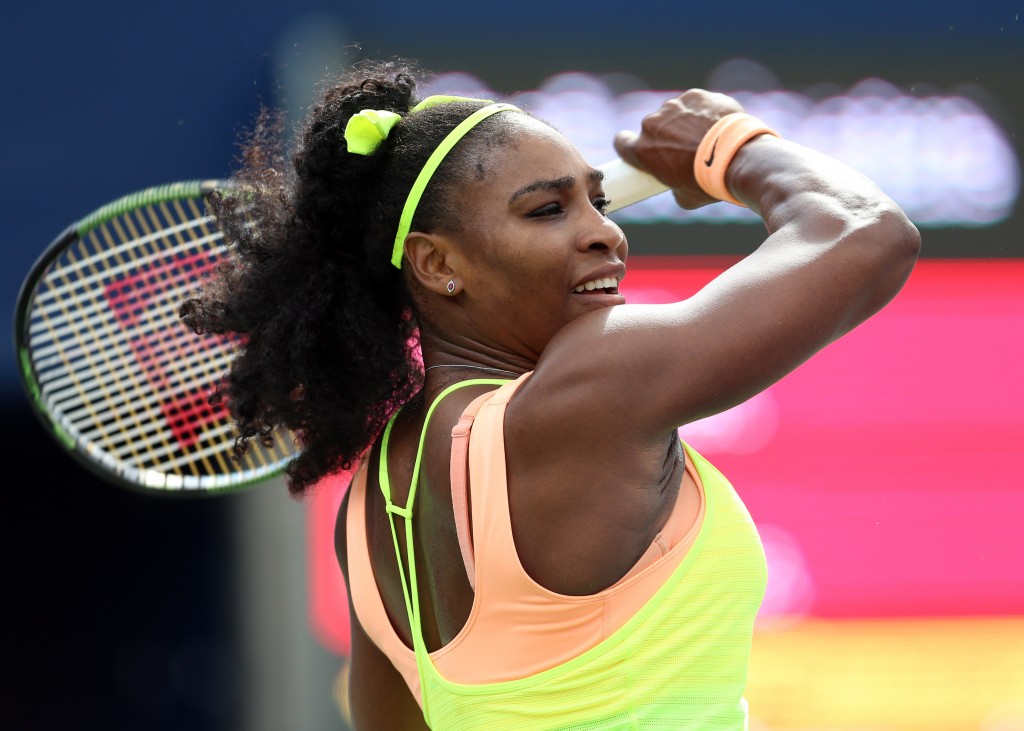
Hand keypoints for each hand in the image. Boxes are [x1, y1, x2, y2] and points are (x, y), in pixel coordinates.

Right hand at [613, 89, 744, 208]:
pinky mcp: (695, 96)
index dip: (630, 147)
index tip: (642, 152)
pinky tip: (716, 125)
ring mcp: (674, 106)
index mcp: (642, 150)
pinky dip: (702, 111)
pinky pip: (694, 103)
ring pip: (673, 113)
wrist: (737, 158)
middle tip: (684, 151)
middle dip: (664, 137)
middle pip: (651, 128)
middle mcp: (653, 124)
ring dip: (683, 122)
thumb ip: (671, 186)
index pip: (621, 142)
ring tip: (706, 138)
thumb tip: (676, 185)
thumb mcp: (683, 198)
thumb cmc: (708, 182)